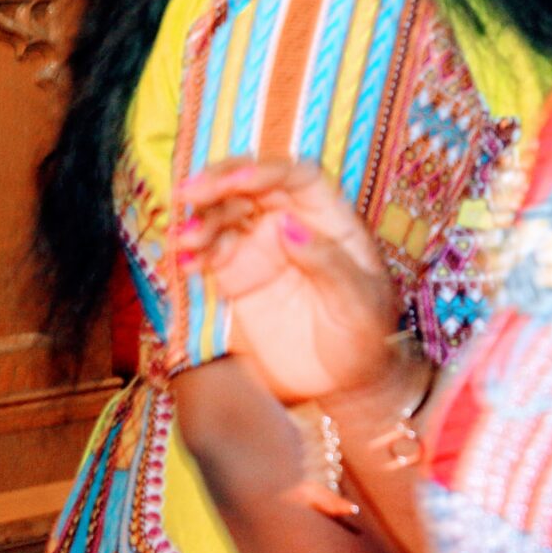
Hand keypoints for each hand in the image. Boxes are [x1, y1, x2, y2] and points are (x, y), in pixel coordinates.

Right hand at [174, 160, 399, 405]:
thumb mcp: (358, 301)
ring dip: (200, 221)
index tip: (235, 181)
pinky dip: (192, 254)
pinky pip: (210, 254)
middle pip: (252, 188)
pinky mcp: (239, 278)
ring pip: (225, 216)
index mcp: (331, 220)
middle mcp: (293, 226)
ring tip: (184, 241)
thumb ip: (326, 262)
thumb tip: (287, 224)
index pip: (297, 177)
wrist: (349, 382)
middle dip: (218, 184)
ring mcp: (264, 250)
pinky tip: (182, 263)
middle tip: (189, 195)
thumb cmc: (368, 336)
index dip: (265, 170)